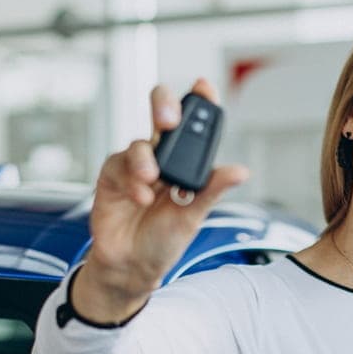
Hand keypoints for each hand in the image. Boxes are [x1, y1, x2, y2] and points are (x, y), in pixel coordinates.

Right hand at [75, 78, 248, 321]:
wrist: (133, 266)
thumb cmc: (164, 240)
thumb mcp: (194, 216)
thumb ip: (212, 190)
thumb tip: (239, 171)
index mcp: (185, 162)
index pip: (194, 124)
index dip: (199, 101)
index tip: (204, 87)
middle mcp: (161, 157)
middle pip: (160, 114)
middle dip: (164, 107)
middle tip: (168, 120)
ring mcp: (135, 164)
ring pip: (139, 143)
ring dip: (145, 159)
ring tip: (152, 182)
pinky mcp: (113, 176)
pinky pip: (120, 166)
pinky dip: (131, 180)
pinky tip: (141, 196)